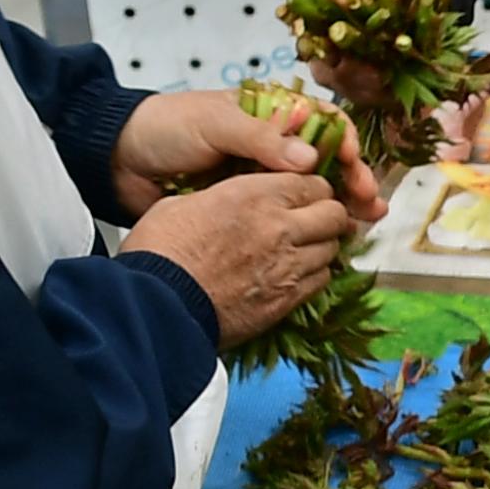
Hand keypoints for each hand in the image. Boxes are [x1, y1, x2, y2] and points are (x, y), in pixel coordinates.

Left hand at [112, 88, 387, 225]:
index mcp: (272, 114)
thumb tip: (310, 160)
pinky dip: (307, 229)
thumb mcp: (213, 122)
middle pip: (329, 162)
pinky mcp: (249, 208)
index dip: (346, 145)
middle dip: (353, 183)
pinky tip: (324, 244)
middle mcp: (275, 146)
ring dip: (339, 209)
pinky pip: (286, 218)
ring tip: (360, 228)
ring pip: (312, 193)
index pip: (325, 123)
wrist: (119, 161)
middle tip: (369, 208)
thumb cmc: (167, 127)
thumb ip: (260, 138)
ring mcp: (263, 178)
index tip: (355, 169)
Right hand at [122, 171, 355, 346]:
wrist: (156, 306)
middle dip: (326, 214)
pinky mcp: (286, 300)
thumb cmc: (159, 254)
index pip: (312, 182)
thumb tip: (229, 200)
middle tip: (313, 220)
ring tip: (304, 249)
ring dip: (322, 246)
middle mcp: (279, 227)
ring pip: (332, 248)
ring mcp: (287, 266)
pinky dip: (314, 276)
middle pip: (333, 214)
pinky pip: (321, 281)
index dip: (311, 188)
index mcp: (254, 196)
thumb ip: (222, 197)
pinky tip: (295, 275)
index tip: (304, 195)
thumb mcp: (182, 204)